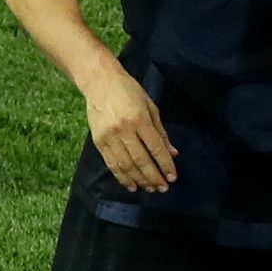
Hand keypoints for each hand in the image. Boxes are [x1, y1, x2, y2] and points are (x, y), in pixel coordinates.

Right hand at [82, 65, 176, 191]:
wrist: (99, 81)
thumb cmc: (129, 91)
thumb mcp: (150, 107)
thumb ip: (161, 132)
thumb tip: (172, 153)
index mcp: (139, 119)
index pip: (155, 148)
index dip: (165, 165)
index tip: (172, 177)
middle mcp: (123, 130)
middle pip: (141, 160)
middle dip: (153, 177)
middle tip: (163, 188)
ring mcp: (109, 137)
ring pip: (126, 165)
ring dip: (139, 180)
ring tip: (149, 189)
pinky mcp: (98, 141)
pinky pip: (111, 164)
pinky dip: (122, 177)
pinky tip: (131, 185)